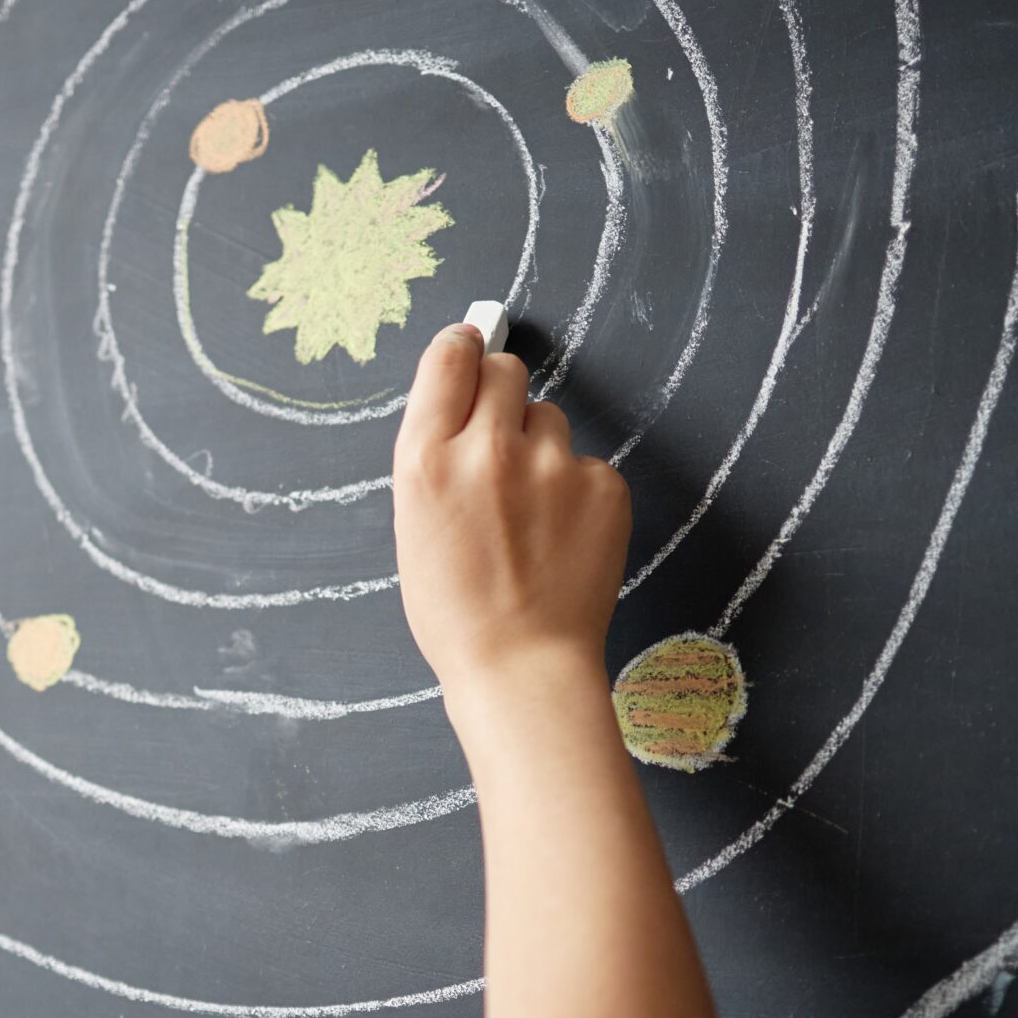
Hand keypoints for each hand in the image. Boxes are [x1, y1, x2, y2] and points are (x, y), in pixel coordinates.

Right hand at [391, 324, 629, 692]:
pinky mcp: (603, 485)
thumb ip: (435, 453)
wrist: (521, 666)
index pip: (450, 356)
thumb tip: (461, 395)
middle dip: (502, 395)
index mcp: (425, 459)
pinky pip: (587, 463)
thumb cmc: (456, 610)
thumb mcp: (414, 523)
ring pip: (550, 417)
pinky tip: (561, 536)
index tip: (470, 352)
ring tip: (531, 513)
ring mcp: (552, 465)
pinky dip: (577, 491)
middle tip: (500, 443)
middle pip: (506, 370)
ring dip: (541, 447)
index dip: (462, 352)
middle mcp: (487, 449)